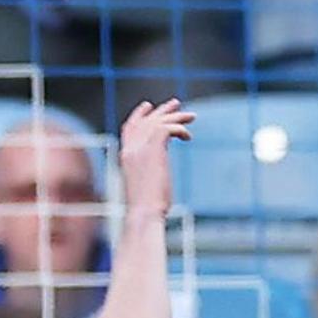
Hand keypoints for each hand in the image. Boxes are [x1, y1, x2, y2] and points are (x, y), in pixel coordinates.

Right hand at [112, 99, 192, 218]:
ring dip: (176, 117)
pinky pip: (168, 128)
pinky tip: (188, 138)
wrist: (144, 214)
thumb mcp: (144, 186)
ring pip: (159, 121)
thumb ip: (148, 173)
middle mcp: (131, 148)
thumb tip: (157, 175)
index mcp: (126, 156)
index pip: (129, 128)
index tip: (149, 106)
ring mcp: (140, 147)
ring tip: (192, 116)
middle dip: (161, 111)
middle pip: (146, 120)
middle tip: (177, 103)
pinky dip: (180, 129)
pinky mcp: (154, 148)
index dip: (139, 115)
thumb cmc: (146, 210)